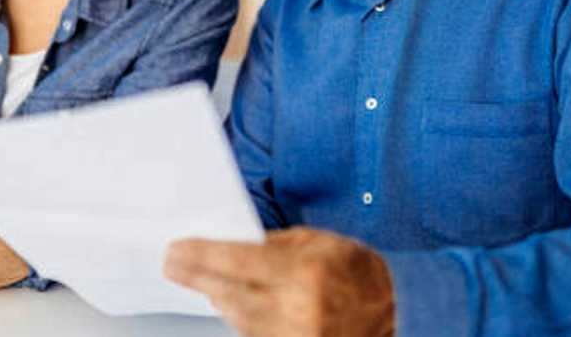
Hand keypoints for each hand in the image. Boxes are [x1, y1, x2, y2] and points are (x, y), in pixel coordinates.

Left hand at [164, 227, 394, 336]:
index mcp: (303, 274)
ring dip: (218, 297)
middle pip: (229, 294)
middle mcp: (297, 310)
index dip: (200, 256)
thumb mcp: (321, 242)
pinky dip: (240, 318)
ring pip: (237, 318)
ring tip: (204, 280)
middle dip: (197, 277)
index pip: (237, 262)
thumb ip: (276, 245)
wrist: (399, 315)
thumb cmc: (359, 274)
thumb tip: (234, 246)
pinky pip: (254, 335)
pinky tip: (231, 302)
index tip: (175, 251)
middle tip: (172, 263)